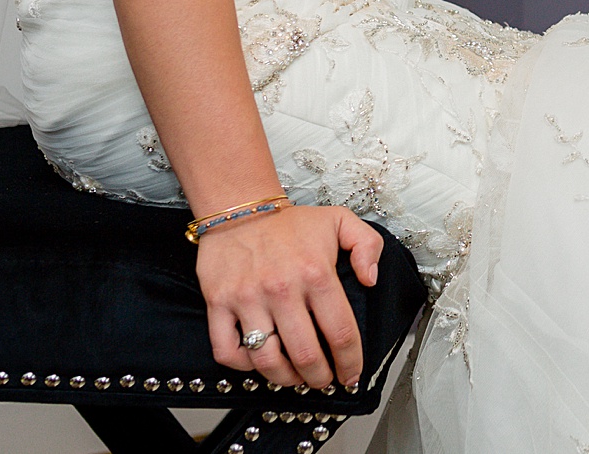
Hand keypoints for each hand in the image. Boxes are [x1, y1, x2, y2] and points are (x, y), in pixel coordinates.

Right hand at [197, 204, 383, 388]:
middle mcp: (283, 289)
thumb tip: (370, 280)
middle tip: (324, 381)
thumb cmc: (289, 222)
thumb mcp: (341, 221)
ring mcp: (248, 298)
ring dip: (286, 379)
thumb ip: (367, 246)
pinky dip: (244, 367)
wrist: (240, 206)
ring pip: (267, 360)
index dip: (350, 362)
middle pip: (306, 355)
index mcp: (316, 273)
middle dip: (320, 378)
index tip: (351, 375)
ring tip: (295, 378)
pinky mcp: (218, 303)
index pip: (340, 333)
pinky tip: (259, 364)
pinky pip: (227, 350)